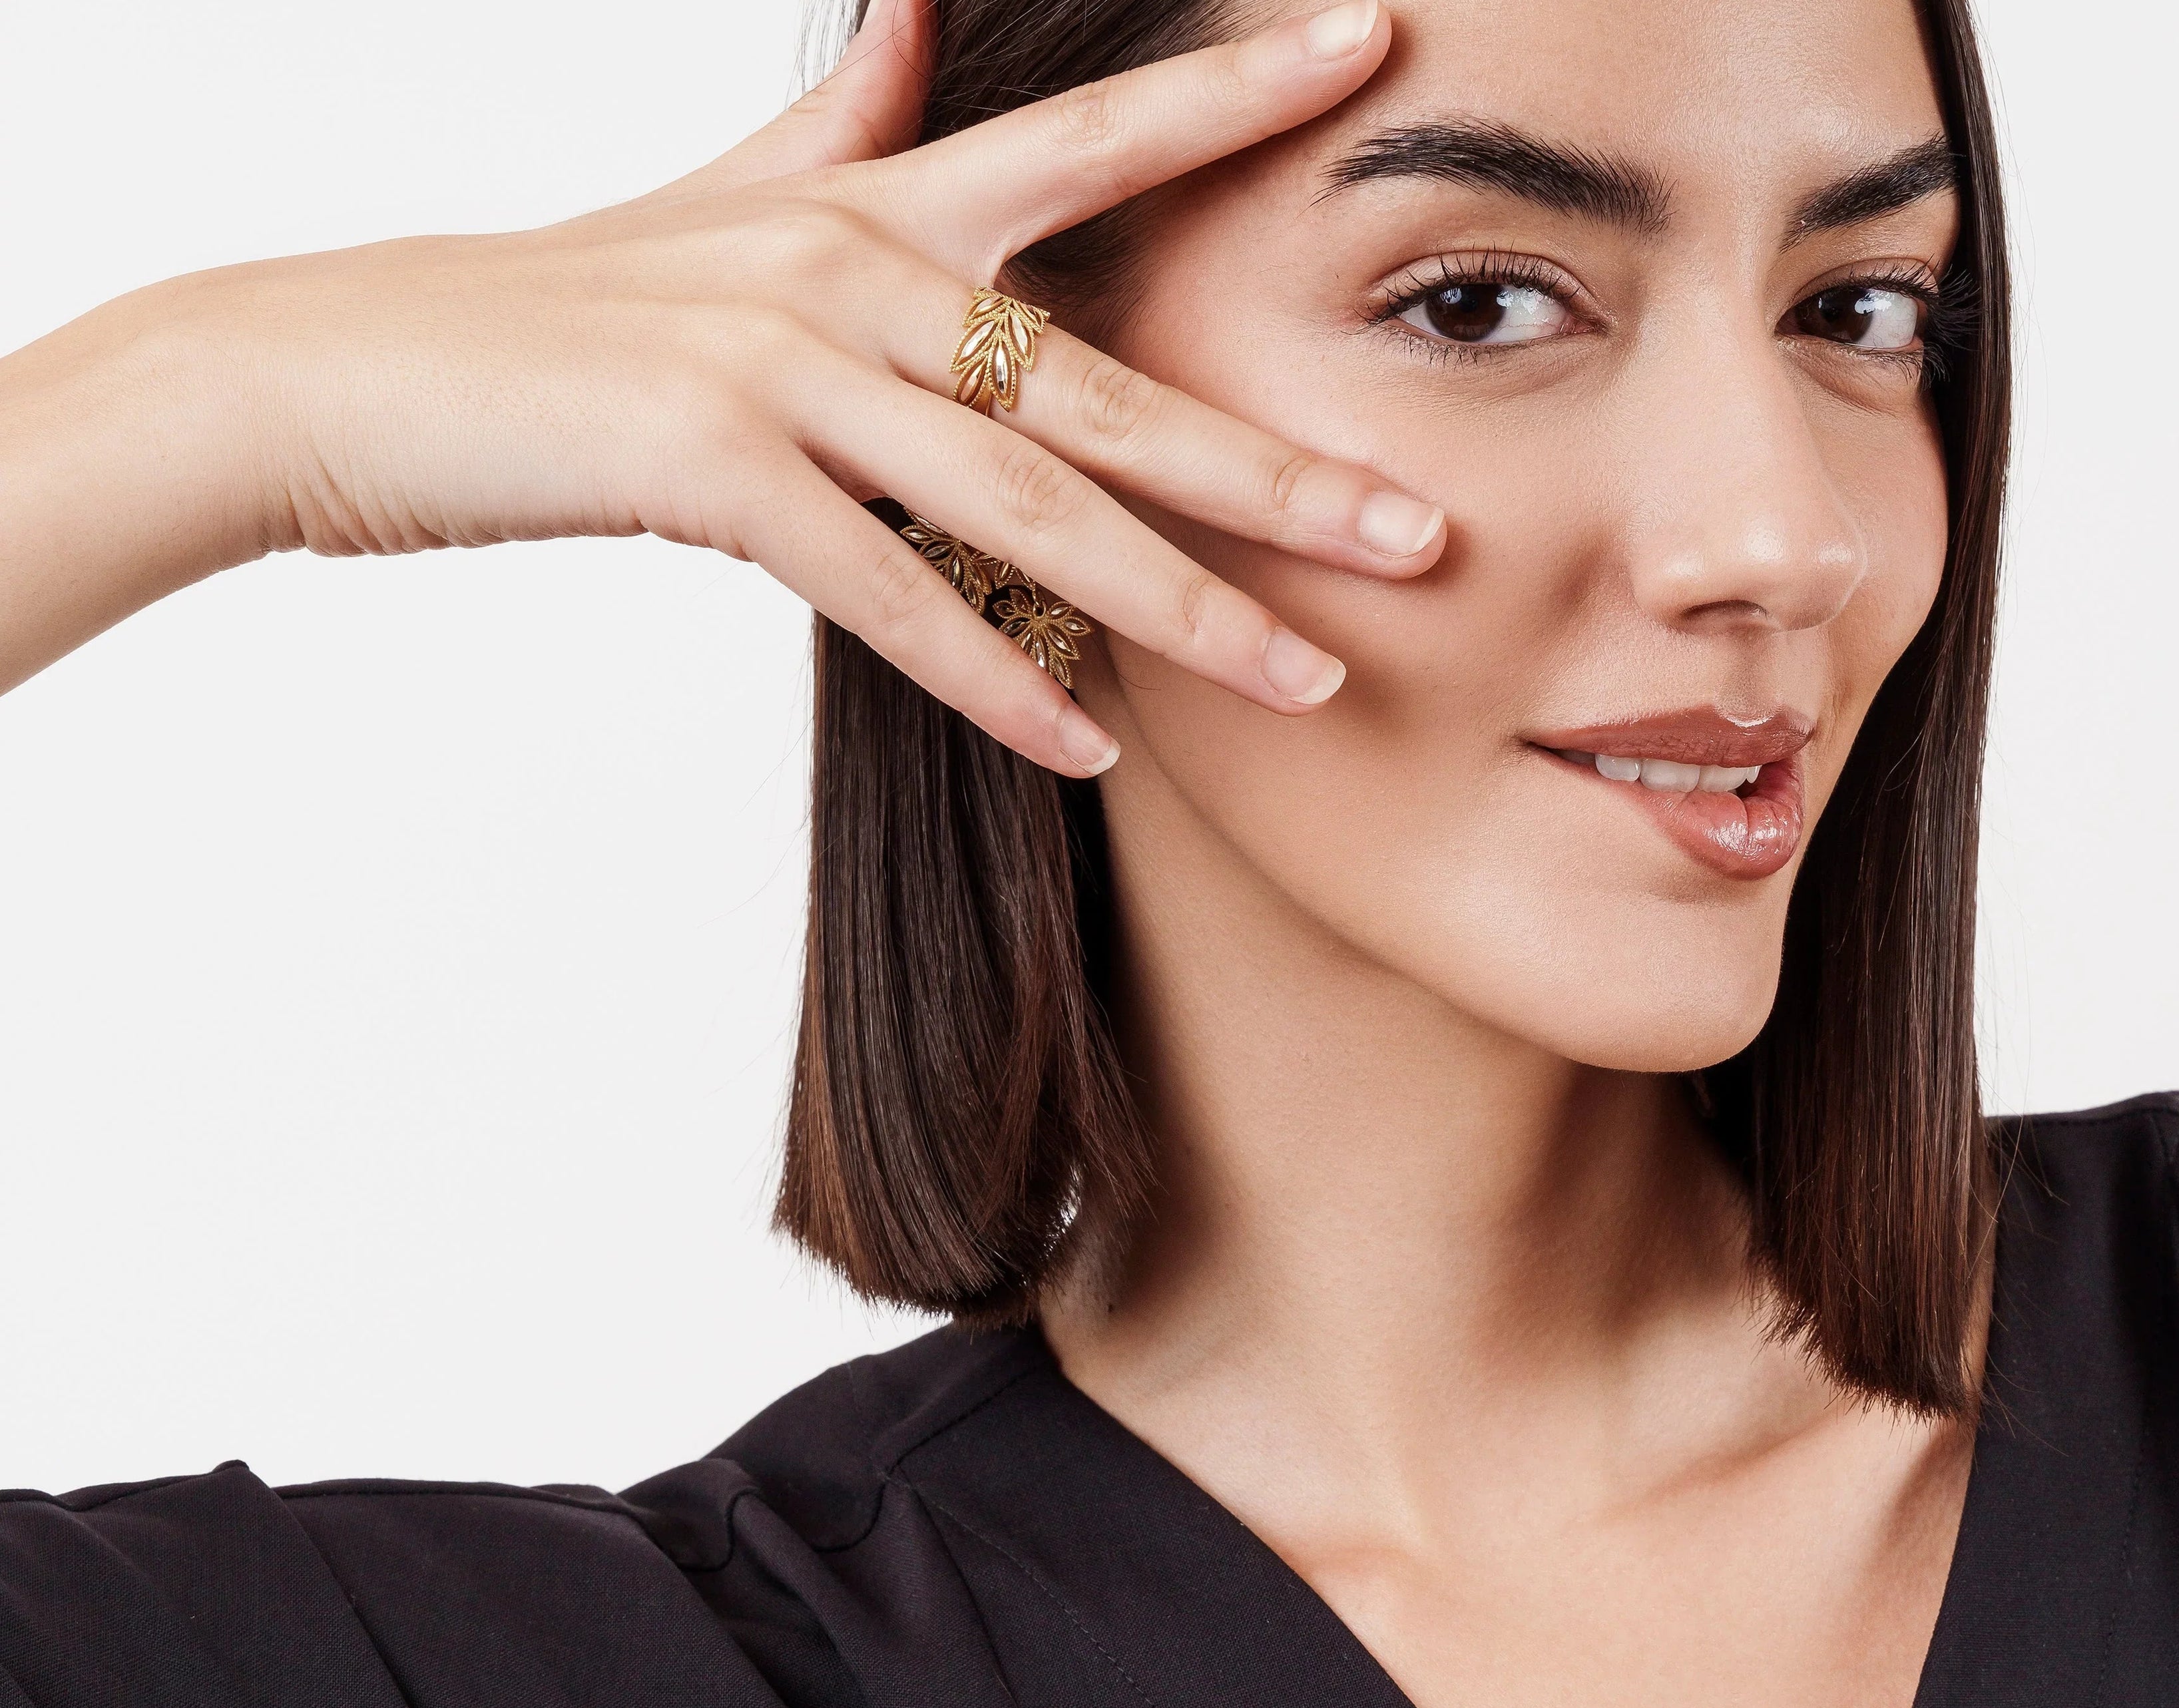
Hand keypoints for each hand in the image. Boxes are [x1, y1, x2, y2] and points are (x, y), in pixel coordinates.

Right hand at [0, 0, 1442, 773]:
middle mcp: (847, 269)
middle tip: (1424, 535)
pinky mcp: (709, 467)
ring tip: (1309, 683)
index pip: (1088, 141)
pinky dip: (995, 676)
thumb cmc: (553, 308)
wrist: (340, 371)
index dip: (1233, 92)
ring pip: (1026, 506)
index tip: (1376, 46)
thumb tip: (914, 6)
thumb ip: (840, 114)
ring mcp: (780, 366)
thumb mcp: (716, 194)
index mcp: (868, 201)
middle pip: (1107, 384)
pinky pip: (890, 591)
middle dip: (1276, 469)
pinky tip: (1094, 749)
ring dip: (1177, 607)